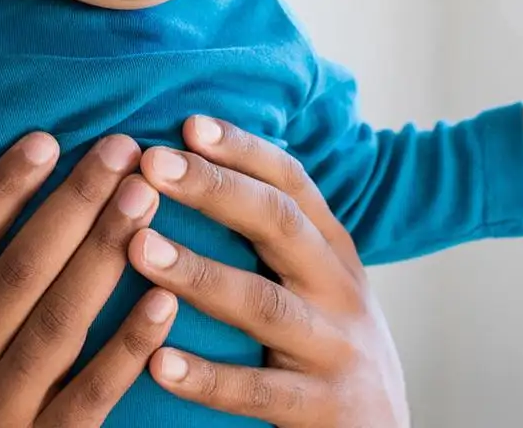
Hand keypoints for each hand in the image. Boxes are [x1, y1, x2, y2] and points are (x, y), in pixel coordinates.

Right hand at [0, 132, 177, 426]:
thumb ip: (2, 267)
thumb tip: (22, 173)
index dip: (2, 194)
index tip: (47, 140)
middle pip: (18, 276)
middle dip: (71, 208)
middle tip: (121, 149)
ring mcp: (5, 414)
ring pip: (55, 326)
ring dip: (100, 257)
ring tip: (144, 196)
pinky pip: (87, 400)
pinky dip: (124, 348)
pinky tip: (165, 300)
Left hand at [132, 117, 409, 427]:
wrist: (383, 424)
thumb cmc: (330, 336)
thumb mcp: (322, 275)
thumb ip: (281, 234)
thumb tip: (207, 171)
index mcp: (334, 248)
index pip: (293, 183)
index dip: (245, 150)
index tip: (190, 124)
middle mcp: (339, 286)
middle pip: (279, 225)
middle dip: (215, 189)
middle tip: (153, 164)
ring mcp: (335, 347)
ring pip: (264, 304)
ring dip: (200, 273)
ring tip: (139, 248)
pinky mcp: (323, 407)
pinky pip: (259, 392)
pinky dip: (209, 377)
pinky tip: (158, 361)